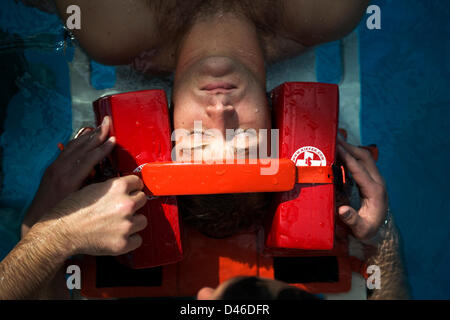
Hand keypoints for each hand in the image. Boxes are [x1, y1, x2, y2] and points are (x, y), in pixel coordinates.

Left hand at [22, 116, 114, 234]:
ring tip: (100, 126)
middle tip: (108, 122)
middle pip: (82, 147)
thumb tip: (110, 178)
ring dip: (88, 135)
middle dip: (97, 134)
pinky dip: (78, 140)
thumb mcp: (81, 203)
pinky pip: (67, 149)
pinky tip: (85, 136)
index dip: (103, 148)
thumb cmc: (63, 215)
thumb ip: (94, 188)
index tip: (113, 139)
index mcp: (70, 180)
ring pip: (74, 145)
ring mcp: (54, 167)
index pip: (90, 158)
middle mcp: (61, 169)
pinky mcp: (52, 167)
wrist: (38, 217)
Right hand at [39, 175, 147, 255]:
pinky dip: (130, 239)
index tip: (130, 191)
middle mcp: (126, 204)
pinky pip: (138, 239)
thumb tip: (124, 188)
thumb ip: (111, 188)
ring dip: (134, 221)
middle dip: (134, 203)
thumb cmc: (72, 210)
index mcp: (117, 187)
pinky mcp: (123, 243)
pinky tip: (120, 236)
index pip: (138, 182)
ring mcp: (126, 225)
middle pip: (143, 199)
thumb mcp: (92, 188)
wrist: (61, 232)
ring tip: (120, 224)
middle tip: (123, 209)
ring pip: (143, 220)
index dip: (132, 187)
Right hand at [336, 136, 387, 240]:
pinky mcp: (372, 179)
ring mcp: (376, 179)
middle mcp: (378, 182)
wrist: (379, 231)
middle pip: (364, 157)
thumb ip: (352, 220)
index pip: (359, 169)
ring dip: (350, 148)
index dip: (347, 157)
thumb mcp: (360, 229)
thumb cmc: (367, 230)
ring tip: (335, 142)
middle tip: (333, 138)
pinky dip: (352, 155)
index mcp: (375, 191)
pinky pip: (362, 162)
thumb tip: (342, 210)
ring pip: (364, 157)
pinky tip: (341, 152)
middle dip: (349, 146)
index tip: (336, 147)